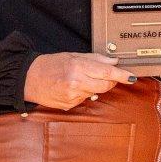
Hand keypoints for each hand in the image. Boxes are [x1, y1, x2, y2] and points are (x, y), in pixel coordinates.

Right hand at [23, 52, 137, 109]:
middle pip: (105, 86)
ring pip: (96, 93)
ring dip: (94, 87)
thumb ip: (95, 59)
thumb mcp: (73, 55)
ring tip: (81, 79)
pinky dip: (84, 93)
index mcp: (78, 67)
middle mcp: (76, 83)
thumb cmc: (50, 64)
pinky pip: (85, 100)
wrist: (28, 79)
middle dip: (110, 81)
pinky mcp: (69, 106)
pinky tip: (73, 87)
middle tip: (106, 75)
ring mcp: (72, 96)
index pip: (107, 73)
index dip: (121, 75)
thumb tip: (114, 62)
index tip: (131, 76)